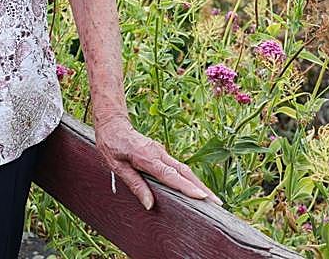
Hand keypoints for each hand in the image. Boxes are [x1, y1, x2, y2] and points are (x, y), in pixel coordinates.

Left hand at [95, 116, 220, 210]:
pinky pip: (179, 167)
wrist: (113, 123)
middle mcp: (159, 154)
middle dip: (201, 188)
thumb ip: (134, 184)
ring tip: (212, 200)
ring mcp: (162, 152)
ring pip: (184, 169)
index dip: (186, 187)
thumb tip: (149, 204)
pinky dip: (190, 179)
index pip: (170, 175)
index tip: (201, 196)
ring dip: (199, 184)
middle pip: (184, 172)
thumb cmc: (112, 146)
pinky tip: (196, 189)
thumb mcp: (116, 166)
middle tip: (217, 203)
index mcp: (147, 158)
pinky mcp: (162, 154)